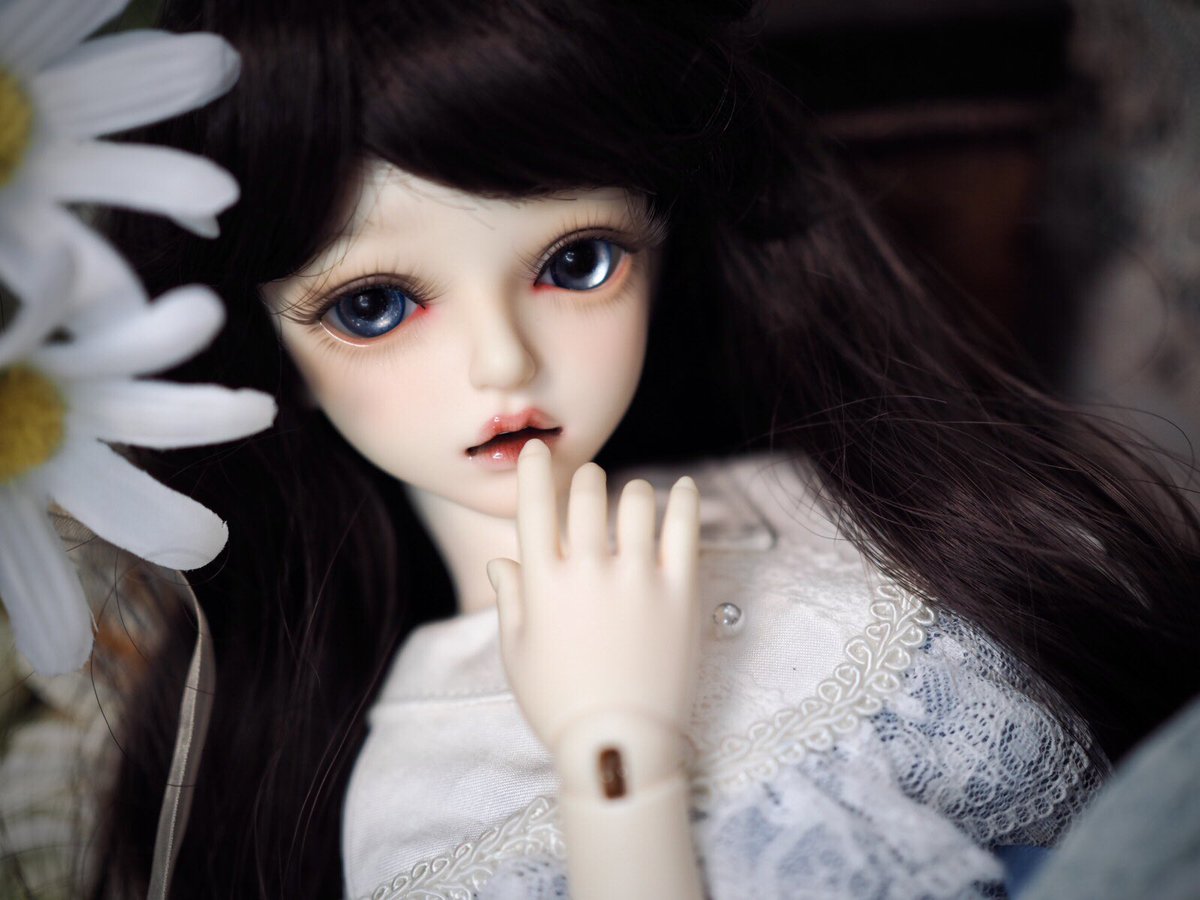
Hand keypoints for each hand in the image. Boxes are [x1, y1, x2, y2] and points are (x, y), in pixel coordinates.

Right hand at [487, 440, 700, 764]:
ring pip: (636, 505)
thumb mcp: (518, 656)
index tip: (536, 450)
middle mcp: (588, 571)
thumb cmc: (560, 707)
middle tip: (589, 478)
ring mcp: (637, 579)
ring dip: (631, 492)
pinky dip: (683, 502)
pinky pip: (684, 530)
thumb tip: (501, 562)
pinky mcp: (679, 592)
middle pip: (586, 498)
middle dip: (585, 480)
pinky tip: (684, 488)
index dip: (533, 471)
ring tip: (634, 495)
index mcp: (543, 585)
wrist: (619, 746)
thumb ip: (511, 602)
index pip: (533, 508)